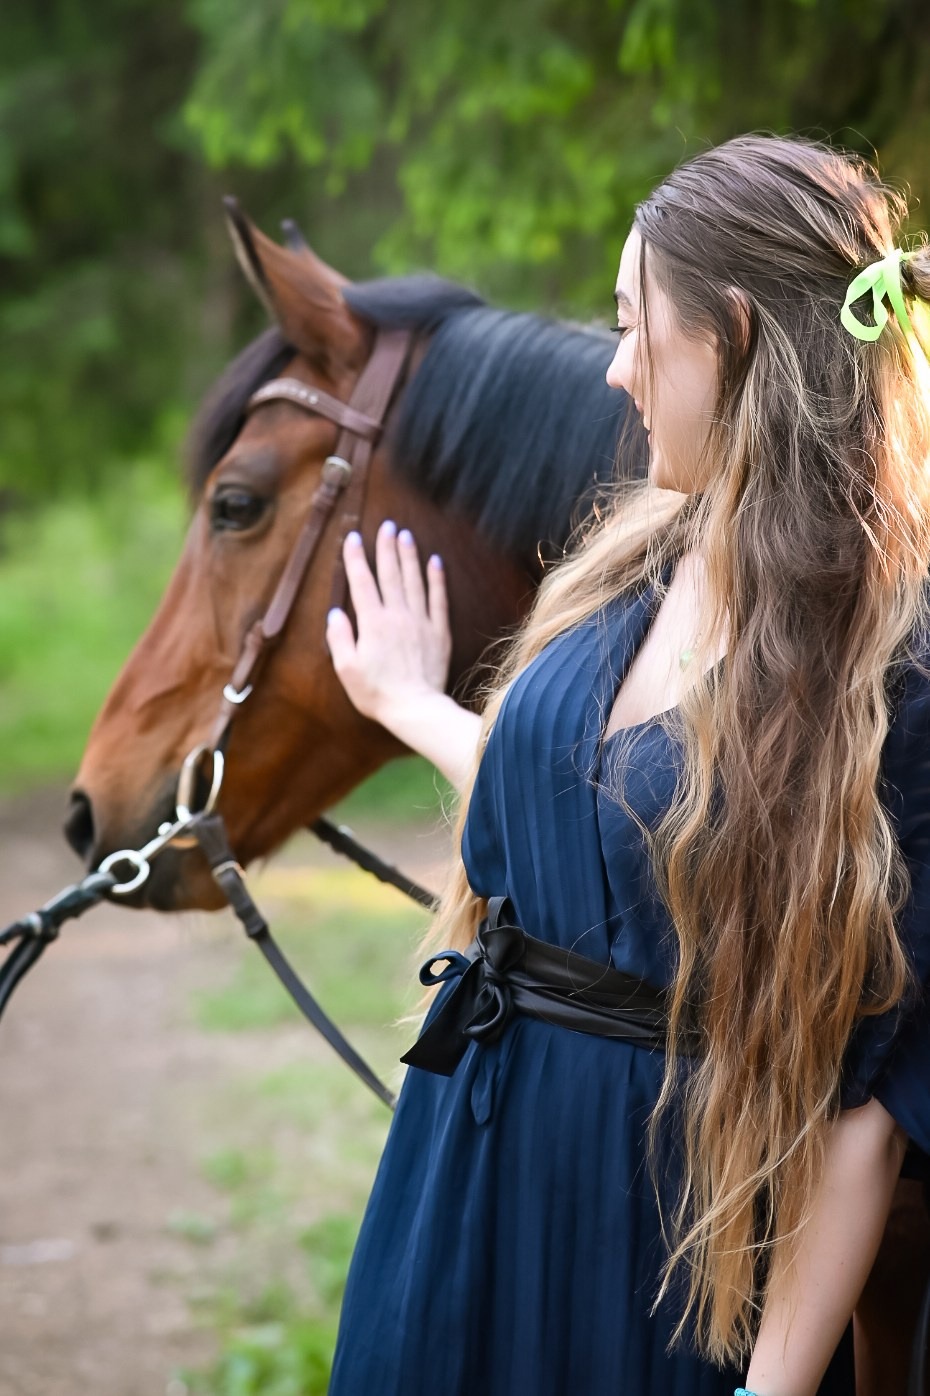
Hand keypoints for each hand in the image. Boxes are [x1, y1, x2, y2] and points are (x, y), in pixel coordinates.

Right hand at [326, 520, 450, 724]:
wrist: (415, 708)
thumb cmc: (377, 693)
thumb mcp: (347, 669)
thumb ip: (339, 638)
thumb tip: (336, 613)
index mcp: (372, 623)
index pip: (362, 582)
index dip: (356, 558)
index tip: (353, 538)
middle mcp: (397, 615)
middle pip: (390, 573)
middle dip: (386, 546)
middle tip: (386, 524)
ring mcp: (420, 621)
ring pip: (414, 580)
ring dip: (409, 555)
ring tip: (406, 534)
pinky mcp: (438, 631)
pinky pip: (438, 598)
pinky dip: (436, 578)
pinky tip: (435, 561)